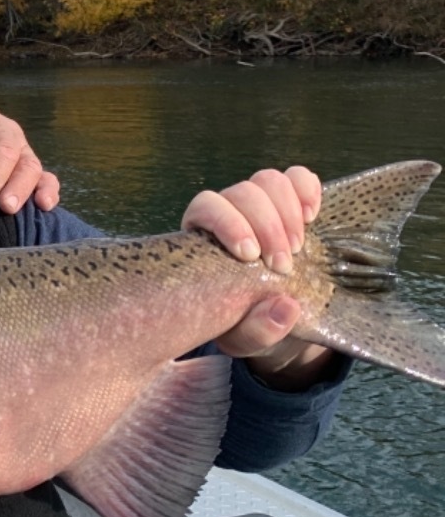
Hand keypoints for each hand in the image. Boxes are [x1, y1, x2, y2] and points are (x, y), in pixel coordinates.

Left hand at [183, 167, 341, 388]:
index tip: (249, 256)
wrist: (274, 320)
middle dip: (267, 226)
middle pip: (242, 192)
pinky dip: (308, 190)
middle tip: (283, 265)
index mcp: (204, 238)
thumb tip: (285, 306)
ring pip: (268, 180)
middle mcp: (230, 214)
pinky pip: (298, 177)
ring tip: (298, 248)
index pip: (205, 206)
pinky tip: (313, 217)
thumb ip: (257, 330)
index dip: (228, 223)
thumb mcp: (245, 339)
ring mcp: (262, 205)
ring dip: (287, 211)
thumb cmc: (246, 324)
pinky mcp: (293, 203)